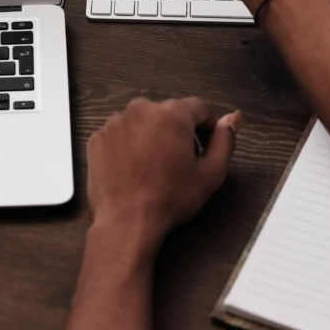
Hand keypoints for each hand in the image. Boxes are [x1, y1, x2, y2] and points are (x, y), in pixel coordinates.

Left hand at [87, 97, 241, 249]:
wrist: (126, 222)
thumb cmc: (170, 199)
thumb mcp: (210, 174)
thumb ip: (225, 141)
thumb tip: (232, 118)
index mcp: (171, 113)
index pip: (198, 107)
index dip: (206, 128)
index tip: (203, 150)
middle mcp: (141, 109)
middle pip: (168, 113)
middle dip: (177, 132)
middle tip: (178, 163)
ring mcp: (115, 122)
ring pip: (142, 122)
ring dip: (150, 137)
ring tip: (153, 168)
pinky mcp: (97, 138)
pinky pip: (120, 135)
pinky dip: (127, 146)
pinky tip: (132, 170)